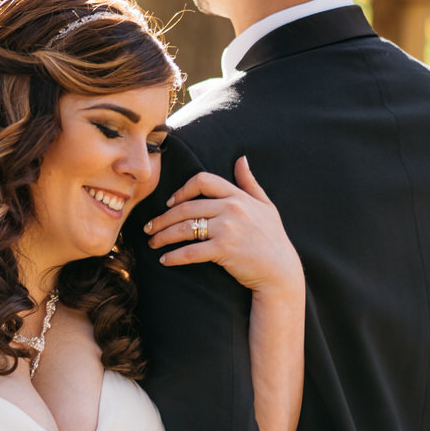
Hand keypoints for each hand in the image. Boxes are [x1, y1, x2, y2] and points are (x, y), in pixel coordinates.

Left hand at [145, 156, 303, 295]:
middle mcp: (231, 208)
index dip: (181, 190)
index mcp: (238, 196)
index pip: (202, 180)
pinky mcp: (223, 250)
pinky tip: (165, 260)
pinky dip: (174, 257)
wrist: (281, 271)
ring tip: (152, 243)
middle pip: (185, 207)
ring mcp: (227, 229)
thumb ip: (250, 183)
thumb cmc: (273, 239)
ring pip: (184, 228)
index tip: (169, 203)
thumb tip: (241, 159)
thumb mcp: (266, 206)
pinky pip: (190, 252)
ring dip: (163, 236)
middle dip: (162, 218)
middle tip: (149, 228)